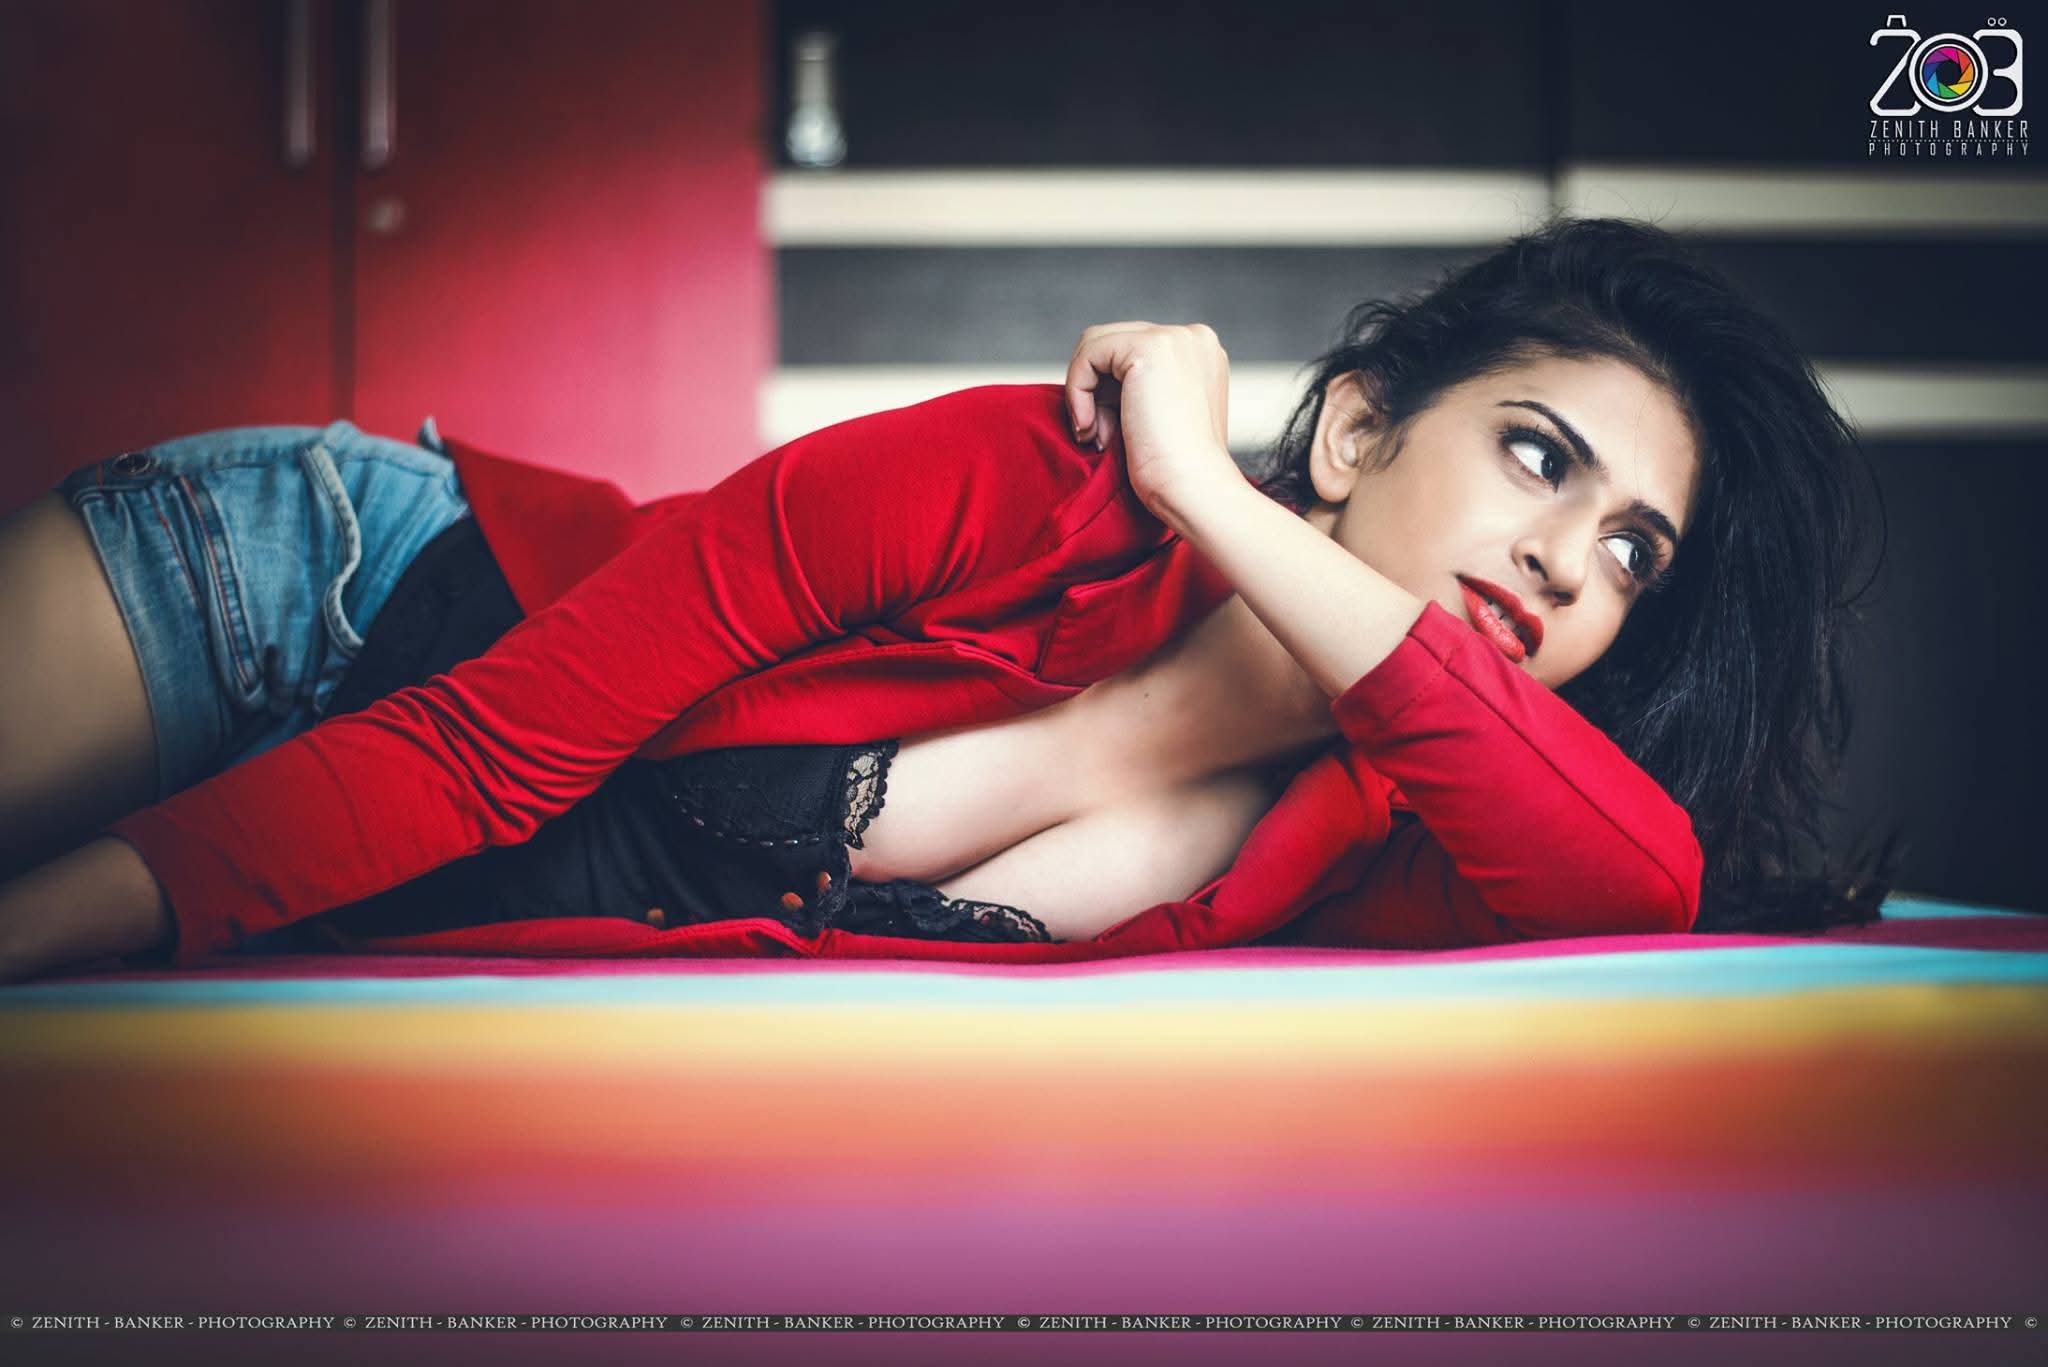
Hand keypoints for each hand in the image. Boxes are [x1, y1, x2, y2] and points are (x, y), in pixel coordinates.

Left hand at [1063, 322, 1241, 524]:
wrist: (1194, 490)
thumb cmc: (1178, 472)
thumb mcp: (1162, 418)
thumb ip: (1140, 391)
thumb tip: (1093, 386)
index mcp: (1200, 354)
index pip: (1132, 353)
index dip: (1109, 392)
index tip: (1109, 435)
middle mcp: (1193, 338)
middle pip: (1113, 344)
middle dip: (1097, 392)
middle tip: (1100, 437)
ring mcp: (1173, 338)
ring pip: (1095, 344)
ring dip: (1083, 392)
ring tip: (1096, 434)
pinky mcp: (1147, 348)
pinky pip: (1088, 355)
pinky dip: (1077, 391)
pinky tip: (1089, 426)